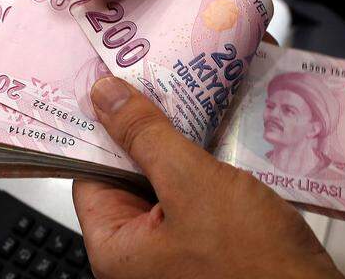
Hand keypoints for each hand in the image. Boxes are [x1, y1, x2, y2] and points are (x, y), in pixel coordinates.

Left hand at [73, 77, 343, 278]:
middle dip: (142, 130)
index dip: (101, 129)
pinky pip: (189, 190)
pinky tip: (211, 131)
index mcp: (117, 247)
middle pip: (126, 173)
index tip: (112, 89)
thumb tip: (105, 97)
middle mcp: (139, 251)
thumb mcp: (192, 184)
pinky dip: (197, 161)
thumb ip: (145, 136)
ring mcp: (173, 245)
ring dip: (174, 142)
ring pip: (161, 178)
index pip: (90, 174)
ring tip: (185, 98)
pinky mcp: (204, 237)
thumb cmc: (255, 262)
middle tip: (152, 83)